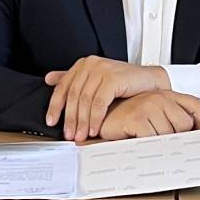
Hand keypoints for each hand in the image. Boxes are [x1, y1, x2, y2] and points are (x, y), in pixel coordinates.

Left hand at [44, 57, 169, 141]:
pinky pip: (99, 103)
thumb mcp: (97, 81)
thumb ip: (74, 80)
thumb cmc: (125, 82)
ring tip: (81, 135)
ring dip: (82, 121)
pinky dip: (95, 118)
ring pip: (85, 100)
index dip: (55, 106)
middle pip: (73, 95)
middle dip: (70, 118)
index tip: (51, 121)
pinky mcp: (112, 78)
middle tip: (69, 134)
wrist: (150, 81)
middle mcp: (90, 64)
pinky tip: (94, 129)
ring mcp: (101, 69)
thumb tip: (49, 79)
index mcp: (83, 64)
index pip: (63, 86)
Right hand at [94, 90, 199, 139]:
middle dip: (176, 139)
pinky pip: (154, 139)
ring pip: (170, 135)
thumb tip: (193, 139)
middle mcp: (160, 97)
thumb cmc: (128, 120)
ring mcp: (149, 106)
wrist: (103, 119)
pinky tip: (141, 144)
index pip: (197, 106)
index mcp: (167, 95)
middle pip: (185, 125)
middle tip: (162, 143)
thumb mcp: (155, 117)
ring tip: (146, 142)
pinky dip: (148, 147)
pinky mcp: (137, 117)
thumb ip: (173, 121)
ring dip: (159, 145)